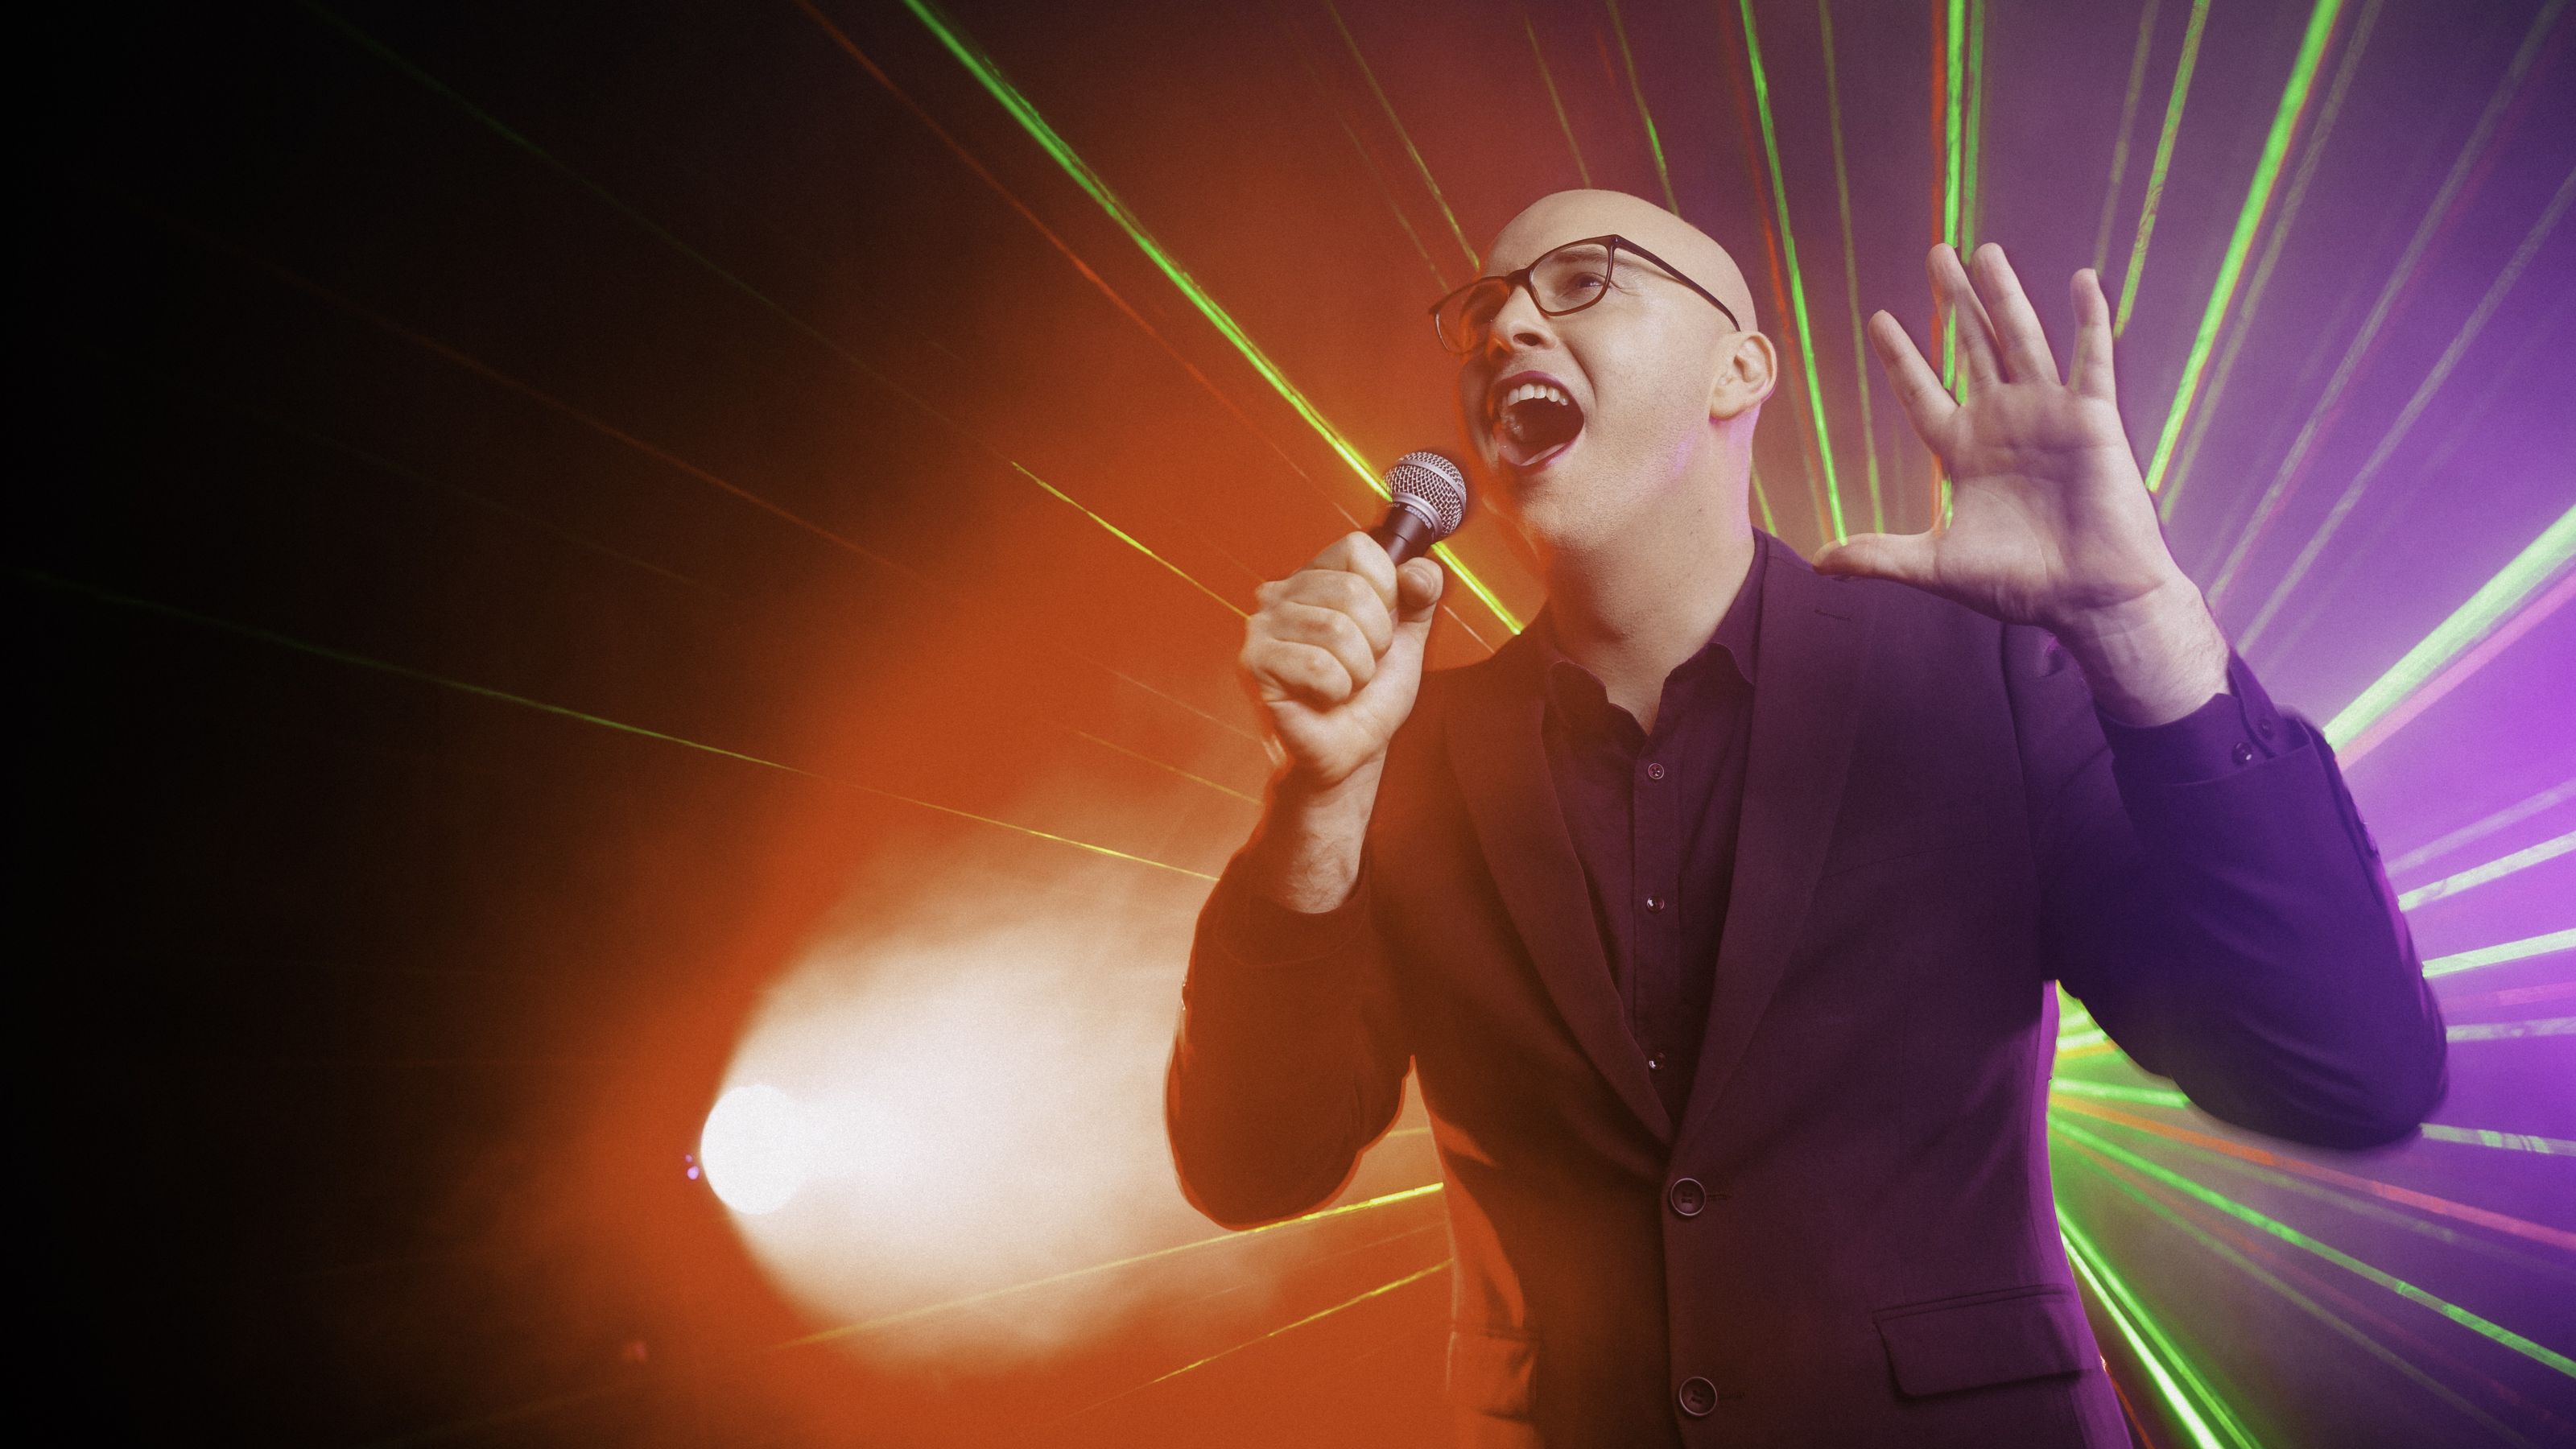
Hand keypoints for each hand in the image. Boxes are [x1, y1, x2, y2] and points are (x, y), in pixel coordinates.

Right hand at [1242, 533, 1443, 786]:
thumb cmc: (1372, 693)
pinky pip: (1318, 665)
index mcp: (1315, 576)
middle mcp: (1281, 593)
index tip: (1380, 626)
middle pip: (1352, 590)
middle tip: (1362, 665)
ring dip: (1358, 669)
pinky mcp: (1255, 663)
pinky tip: (1325, 698)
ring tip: (1345, 683)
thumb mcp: (1408, 636)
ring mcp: (1263, 627)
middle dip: (1377, 640)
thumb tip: (1420, 573)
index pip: (1358, 548)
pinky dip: (1337, 690)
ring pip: (1336, 629)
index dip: (1386, 590)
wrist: (1354, 748)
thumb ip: (1421, 595)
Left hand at [1816, 243, 2225, 723]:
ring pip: (2022, 339)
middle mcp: (2002, 423)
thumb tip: (1817, 563)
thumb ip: (1878, 556)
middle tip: (1937, 253)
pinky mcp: (2092, 418)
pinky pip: (2092, 358)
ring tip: (1986, 251)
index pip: (1921, 392)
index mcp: (1962, 451)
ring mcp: (2048, 415)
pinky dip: (2090, 320)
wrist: (2089, 598)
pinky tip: (2083, 279)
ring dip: (2005, 295)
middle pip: (1971, 347)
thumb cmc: (2019, 585)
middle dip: (1954, 301)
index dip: (1901, 357)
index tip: (1878, 317)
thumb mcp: (1937, 568)